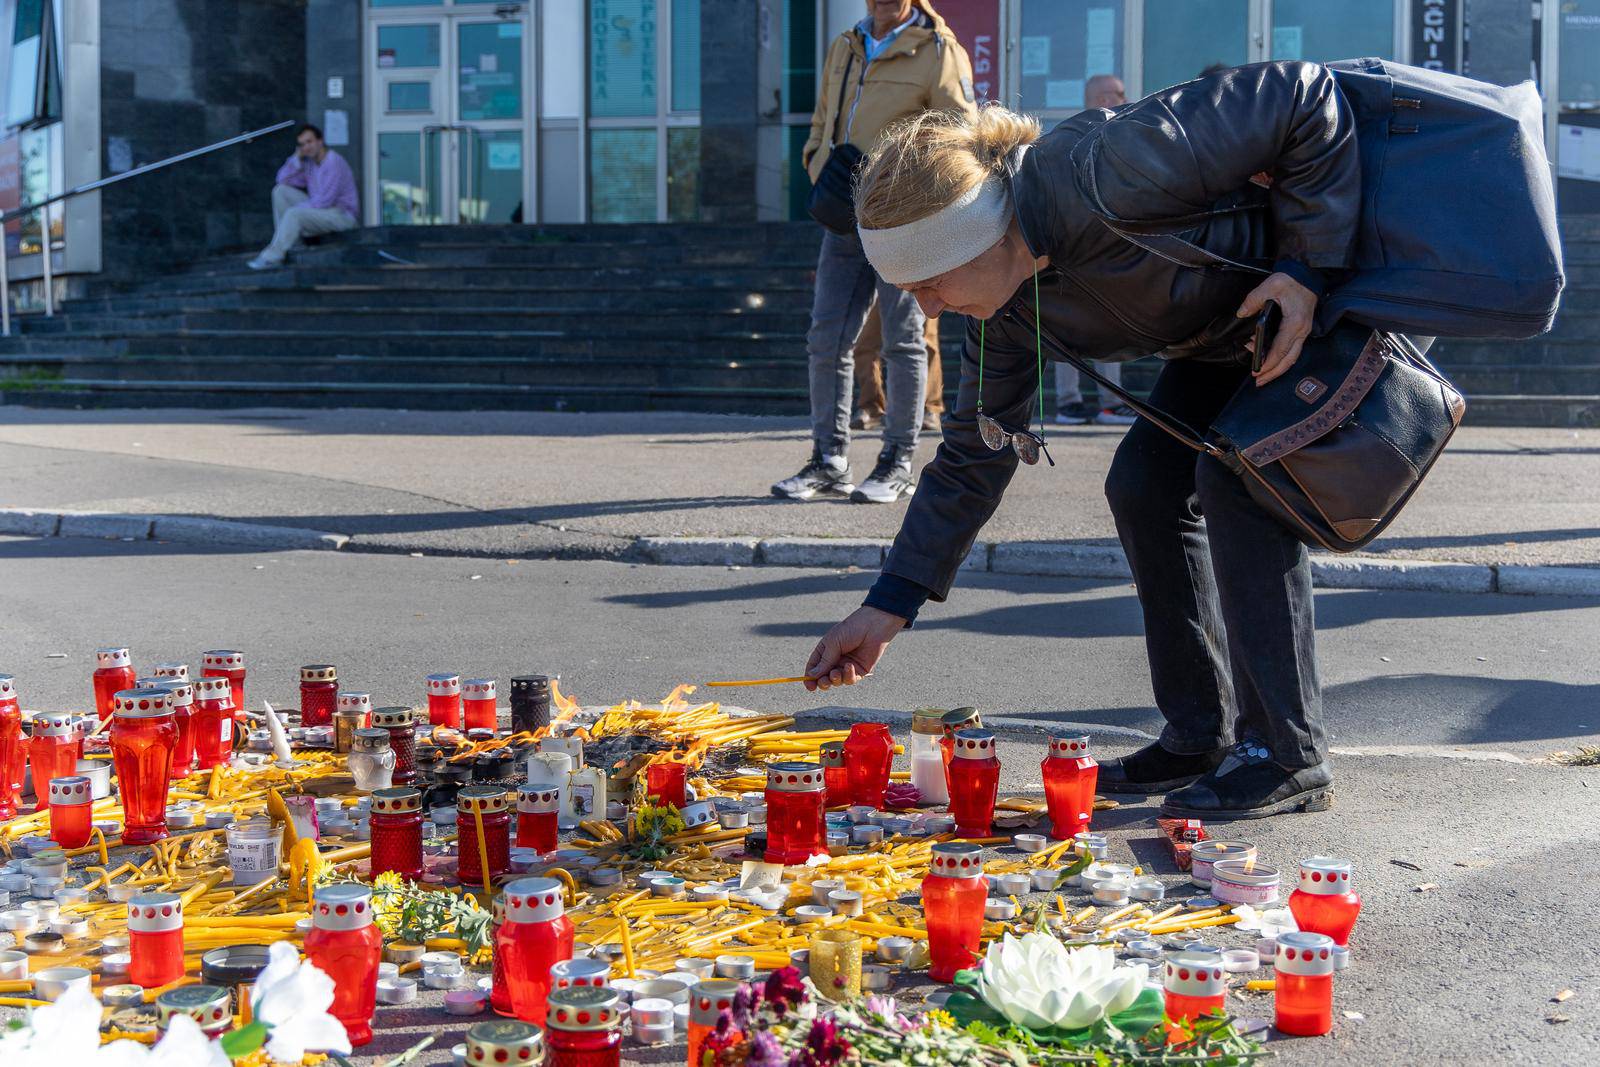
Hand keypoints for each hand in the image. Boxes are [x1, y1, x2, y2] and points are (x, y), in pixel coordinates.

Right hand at [803, 606, 906, 690]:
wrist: (873, 626)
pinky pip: (850, 679)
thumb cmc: (851, 630)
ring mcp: (847, 666)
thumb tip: (812, 675)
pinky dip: (848, 676)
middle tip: (824, 681)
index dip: (810, 677)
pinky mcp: (859, 670)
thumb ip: (824, 661)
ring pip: (837, 681)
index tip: (809, 686)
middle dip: (823, 682)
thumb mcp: (833, 643)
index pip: (814, 667)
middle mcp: (835, 659)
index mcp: (825, 651)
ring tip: (836, 673)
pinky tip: (850, 666)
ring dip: (835, 680)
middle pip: (824, 677)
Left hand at [1237, 271, 1316, 386]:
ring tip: (1262, 376)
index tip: (1257, 371)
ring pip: (1291, 357)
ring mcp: (1303, 332)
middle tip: (1258, 382)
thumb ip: (1253, 300)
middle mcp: (1301, 331)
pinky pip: (1291, 350)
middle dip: (1273, 373)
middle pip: (1289, 360)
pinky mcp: (1300, 330)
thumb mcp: (1270, 286)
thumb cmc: (1291, 281)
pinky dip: (1279, 358)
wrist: (1307, 275)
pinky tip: (1266, 359)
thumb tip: (1242, 313)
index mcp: (1295, 322)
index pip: (1281, 349)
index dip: (1269, 363)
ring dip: (1277, 368)